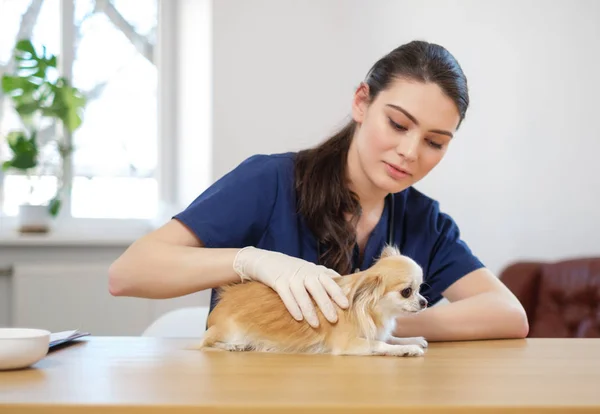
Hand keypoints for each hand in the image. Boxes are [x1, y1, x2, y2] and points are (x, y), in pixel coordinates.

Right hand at [233, 246, 348, 326]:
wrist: (266, 261)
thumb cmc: (292, 268)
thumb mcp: (309, 269)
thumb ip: (325, 275)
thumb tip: (344, 282)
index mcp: (314, 271)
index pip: (329, 281)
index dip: (337, 293)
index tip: (346, 305)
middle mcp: (304, 273)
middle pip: (317, 289)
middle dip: (326, 304)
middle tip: (333, 319)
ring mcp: (290, 277)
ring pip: (301, 294)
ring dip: (309, 309)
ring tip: (315, 324)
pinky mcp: (278, 281)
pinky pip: (286, 295)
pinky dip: (292, 306)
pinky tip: (298, 317)